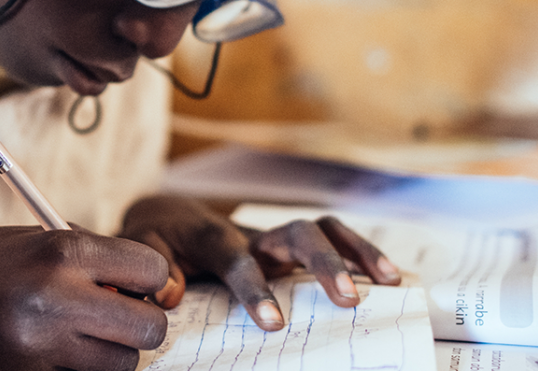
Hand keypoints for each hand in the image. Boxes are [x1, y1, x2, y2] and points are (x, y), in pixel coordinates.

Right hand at [0, 225, 168, 370]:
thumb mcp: (25, 240)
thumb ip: (85, 254)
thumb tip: (146, 276)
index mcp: (61, 252)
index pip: (151, 270)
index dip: (150, 279)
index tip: (136, 283)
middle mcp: (58, 300)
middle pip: (149, 327)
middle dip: (140, 323)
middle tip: (115, 317)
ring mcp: (42, 350)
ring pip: (122, 364)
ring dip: (112, 353)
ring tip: (79, 336)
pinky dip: (80, 370)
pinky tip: (55, 354)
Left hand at [119, 195, 399, 331]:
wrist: (168, 214)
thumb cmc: (159, 238)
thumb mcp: (144, 248)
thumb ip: (154, 267)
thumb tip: (171, 292)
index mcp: (215, 237)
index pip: (238, 259)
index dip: (255, 288)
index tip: (274, 323)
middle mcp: (254, 233)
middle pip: (298, 232)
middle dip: (324, 263)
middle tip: (348, 300)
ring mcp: (277, 239)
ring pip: (324, 230)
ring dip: (358, 251)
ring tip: (390, 281)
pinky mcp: (291, 247)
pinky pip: (334, 242)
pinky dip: (363, 255)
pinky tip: (392, 279)